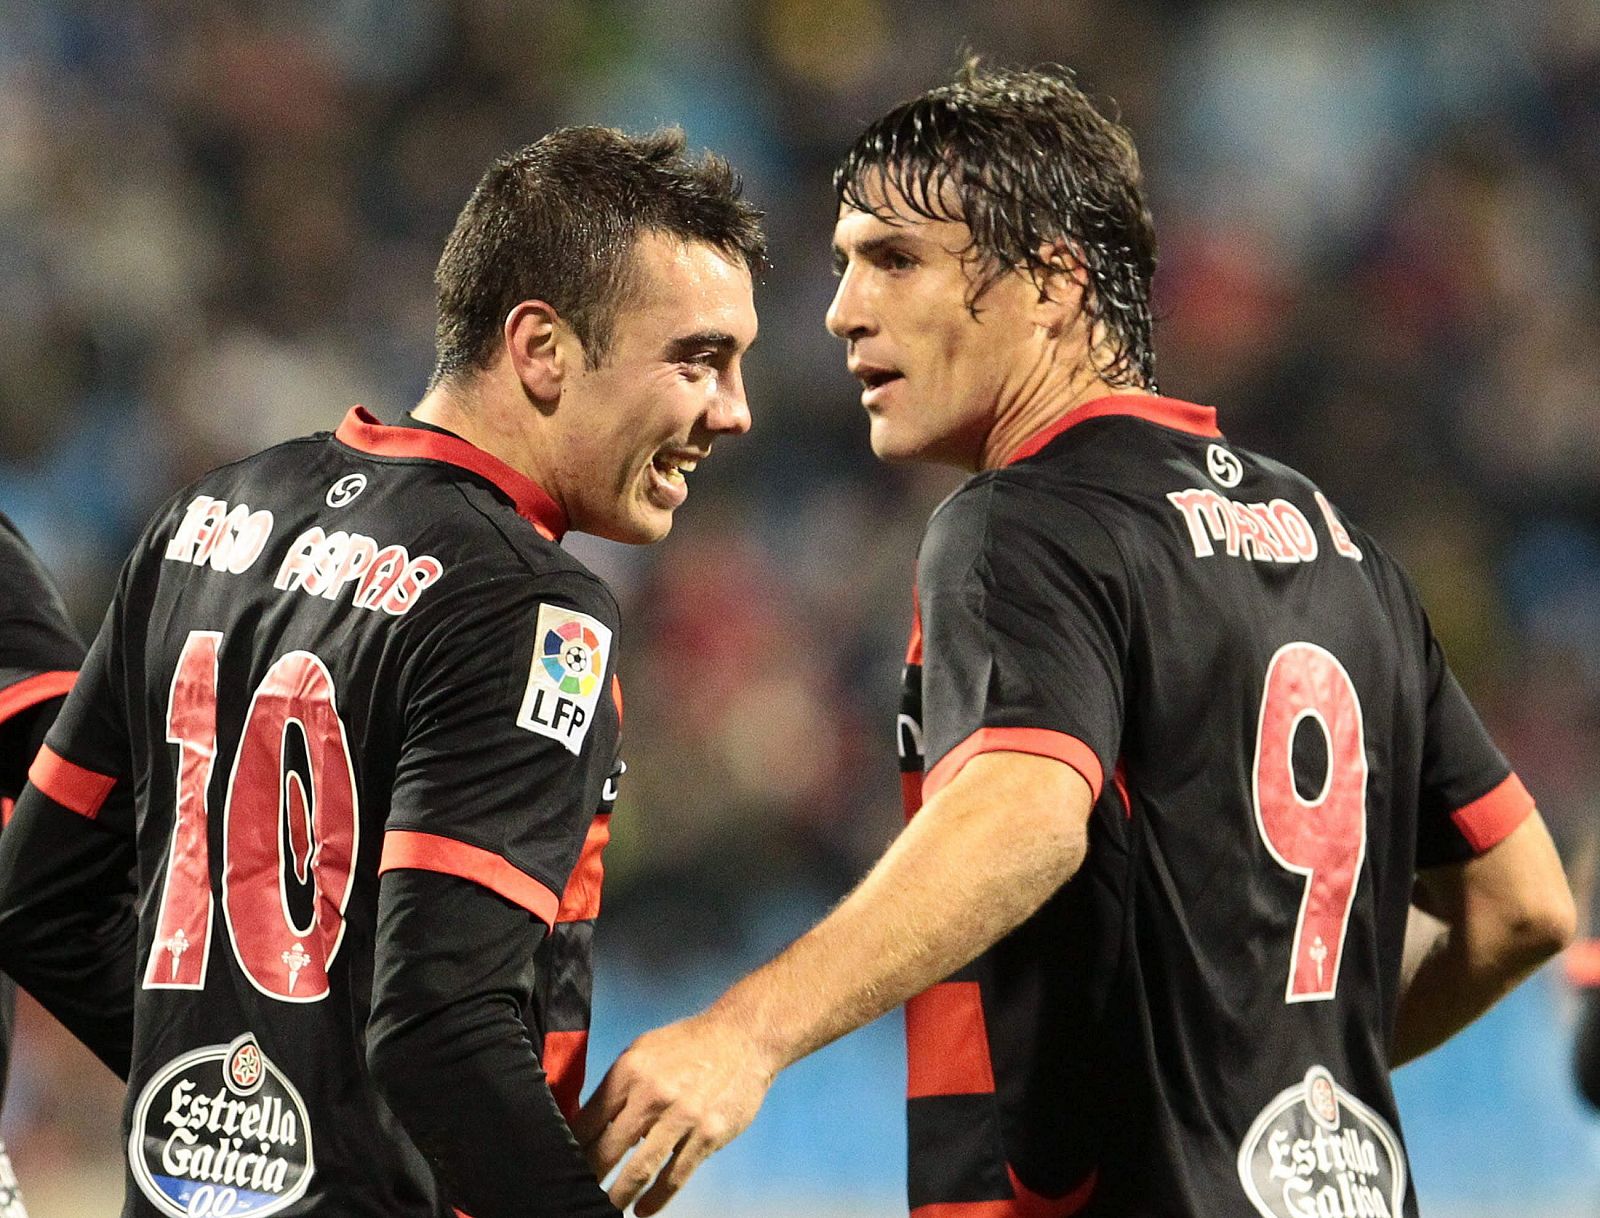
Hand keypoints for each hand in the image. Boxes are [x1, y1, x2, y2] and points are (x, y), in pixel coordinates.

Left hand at [572, 1012, 777, 1214]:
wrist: (742, 1037)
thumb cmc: (689, 1044)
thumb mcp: (644, 1051)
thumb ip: (618, 1086)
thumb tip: (590, 1124)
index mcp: (629, 1071)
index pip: (588, 1121)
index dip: (571, 1148)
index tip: (563, 1165)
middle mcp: (652, 1094)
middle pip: (607, 1149)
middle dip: (589, 1176)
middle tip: (577, 1192)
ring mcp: (682, 1116)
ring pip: (639, 1169)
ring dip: (618, 1196)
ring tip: (605, 1209)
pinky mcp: (708, 1134)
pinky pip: (675, 1176)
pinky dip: (656, 1199)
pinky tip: (643, 1210)